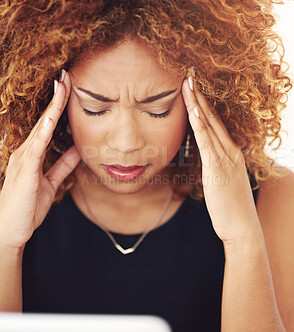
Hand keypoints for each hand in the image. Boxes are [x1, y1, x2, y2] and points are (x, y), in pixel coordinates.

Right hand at [0, 70, 80, 249]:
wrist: (10, 230)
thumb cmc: (28, 207)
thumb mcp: (51, 181)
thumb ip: (63, 165)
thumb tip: (78, 150)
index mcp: (32, 154)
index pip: (48, 124)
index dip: (58, 106)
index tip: (68, 88)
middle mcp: (25, 151)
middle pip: (44, 119)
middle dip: (56, 97)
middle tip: (66, 76)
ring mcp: (23, 159)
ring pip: (41, 126)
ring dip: (52, 105)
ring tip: (62, 85)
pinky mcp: (25, 170)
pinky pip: (37, 147)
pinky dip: (45, 130)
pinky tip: (53, 116)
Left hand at [181, 69, 260, 243]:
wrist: (243, 228)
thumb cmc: (234, 209)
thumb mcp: (227, 184)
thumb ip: (219, 169)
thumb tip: (209, 162)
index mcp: (233, 154)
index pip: (217, 124)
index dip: (205, 104)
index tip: (195, 87)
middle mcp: (231, 151)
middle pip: (213, 118)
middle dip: (200, 95)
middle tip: (189, 73)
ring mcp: (226, 159)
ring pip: (209, 125)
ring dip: (198, 103)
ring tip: (187, 82)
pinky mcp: (218, 169)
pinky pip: (208, 143)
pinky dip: (201, 125)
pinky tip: (194, 110)